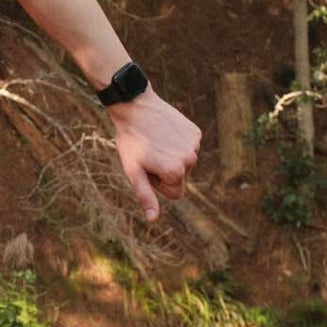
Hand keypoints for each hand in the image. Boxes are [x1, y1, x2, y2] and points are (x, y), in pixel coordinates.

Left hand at [108, 89, 201, 221]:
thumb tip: (153, 219)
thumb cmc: (131, 142)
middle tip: (149, 153)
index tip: (147, 168)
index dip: (158, 184)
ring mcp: (195, 144)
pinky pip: (187, 147)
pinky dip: (176, 142)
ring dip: (170, 156)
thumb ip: (146, 196)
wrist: (135, 107)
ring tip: (155, 142)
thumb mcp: (134, 172)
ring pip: (184, 162)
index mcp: (177, 172)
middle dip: (165, 171)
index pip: (174, 194)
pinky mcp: (195, 132)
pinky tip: (163, 132)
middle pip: (180, 178)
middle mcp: (191, 159)